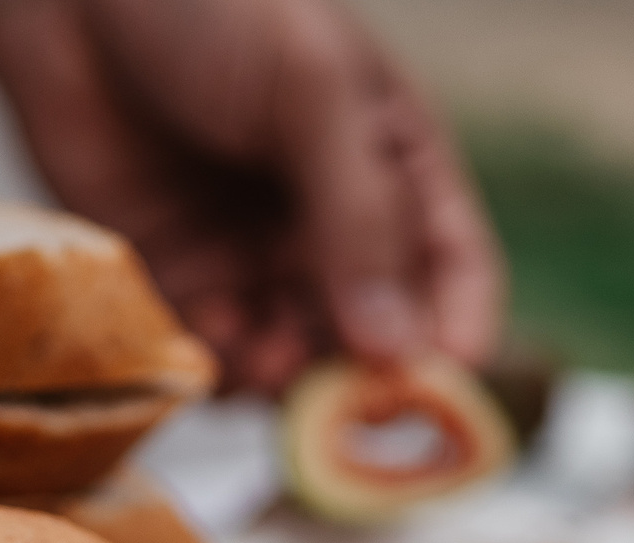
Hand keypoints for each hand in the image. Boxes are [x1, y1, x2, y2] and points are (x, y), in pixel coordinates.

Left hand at [0, 0, 500, 392]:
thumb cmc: (208, 8)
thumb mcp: (310, 92)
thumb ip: (357, 215)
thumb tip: (398, 348)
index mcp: (390, 162)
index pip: (450, 267)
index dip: (454, 332)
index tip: (442, 389)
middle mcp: (329, 222)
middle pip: (373, 332)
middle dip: (363, 378)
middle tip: (345, 412)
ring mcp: (253, 255)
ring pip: (296, 357)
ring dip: (289, 381)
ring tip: (268, 362)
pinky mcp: (178, 280)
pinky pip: (216, 354)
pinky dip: (223, 372)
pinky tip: (215, 355)